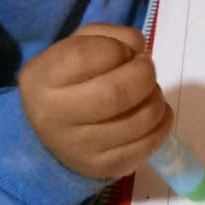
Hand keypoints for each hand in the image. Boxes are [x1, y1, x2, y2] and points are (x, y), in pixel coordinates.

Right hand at [19, 23, 171, 179]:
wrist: (50, 134)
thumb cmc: (69, 81)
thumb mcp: (77, 46)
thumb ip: (109, 36)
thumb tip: (139, 49)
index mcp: (41, 79)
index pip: (87, 56)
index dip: (117, 48)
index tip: (122, 52)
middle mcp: (54, 117)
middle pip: (117, 93)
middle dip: (144, 74)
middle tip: (144, 70)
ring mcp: (80, 148)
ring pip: (140, 120)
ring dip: (156, 98)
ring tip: (147, 92)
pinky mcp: (105, 168)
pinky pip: (149, 144)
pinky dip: (162, 123)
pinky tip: (152, 114)